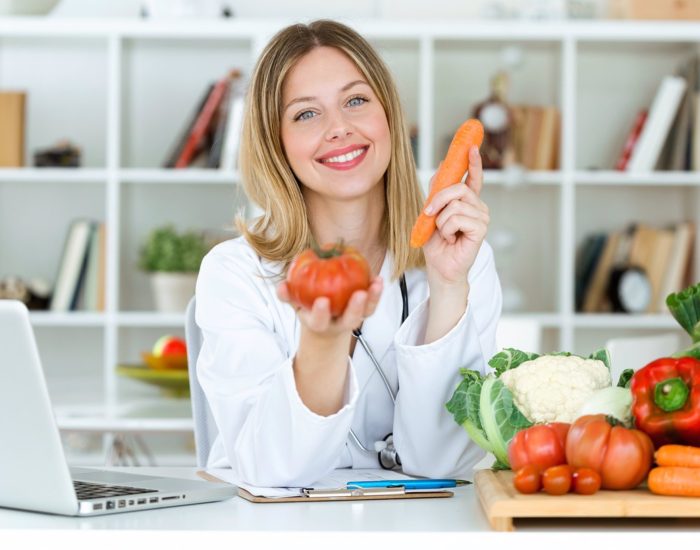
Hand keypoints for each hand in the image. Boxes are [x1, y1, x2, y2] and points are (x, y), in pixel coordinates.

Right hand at [277, 276, 383, 338]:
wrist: (327, 324)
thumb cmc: (309, 309)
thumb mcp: (295, 303)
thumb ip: (287, 295)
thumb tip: (281, 285)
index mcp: (320, 324)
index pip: (320, 321)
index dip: (321, 313)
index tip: (322, 301)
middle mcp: (339, 324)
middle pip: (349, 320)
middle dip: (355, 308)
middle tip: (359, 294)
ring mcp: (354, 318)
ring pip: (365, 313)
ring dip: (373, 299)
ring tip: (376, 283)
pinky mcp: (365, 311)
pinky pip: (373, 302)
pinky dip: (376, 291)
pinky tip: (377, 278)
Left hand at [422, 146, 488, 285]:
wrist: (439, 266)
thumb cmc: (437, 243)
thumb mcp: (432, 211)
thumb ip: (438, 190)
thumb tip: (442, 165)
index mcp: (468, 202)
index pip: (473, 177)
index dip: (473, 161)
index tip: (471, 146)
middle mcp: (478, 207)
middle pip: (458, 188)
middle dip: (439, 199)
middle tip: (429, 214)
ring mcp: (482, 217)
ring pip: (454, 205)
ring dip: (441, 221)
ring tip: (445, 233)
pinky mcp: (481, 229)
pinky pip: (457, 218)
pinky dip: (447, 230)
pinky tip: (452, 239)